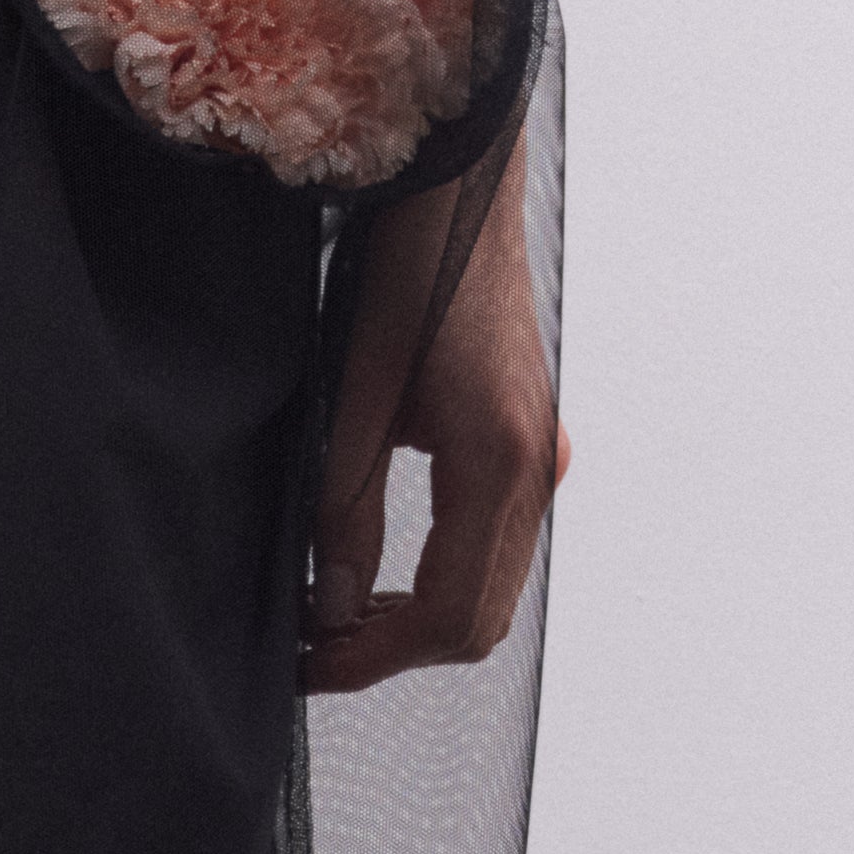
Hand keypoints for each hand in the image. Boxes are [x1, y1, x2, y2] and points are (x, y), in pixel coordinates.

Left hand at [299, 179, 569, 692]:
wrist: (462, 188)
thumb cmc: (412, 267)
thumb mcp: (355, 394)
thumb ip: (344, 510)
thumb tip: (333, 606)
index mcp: (500, 460)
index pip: (448, 616)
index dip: (373, 658)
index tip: (310, 665)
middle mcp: (538, 468)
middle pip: (477, 620)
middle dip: (393, 649)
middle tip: (316, 650)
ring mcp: (543, 458)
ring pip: (489, 590)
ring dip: (416, 618)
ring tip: (338, 615)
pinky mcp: (533, 445)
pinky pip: (497, 547)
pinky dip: (442, 578)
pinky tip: (385, 573)